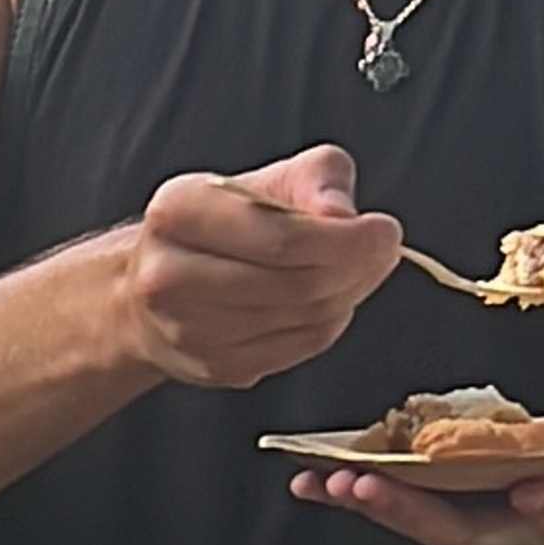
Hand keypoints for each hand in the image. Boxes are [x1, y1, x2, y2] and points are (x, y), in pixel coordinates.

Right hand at [116, 147, 404, 395]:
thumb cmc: (224, 222)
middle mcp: (169, 275)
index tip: (385, 231)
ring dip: (348, 295)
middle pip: (297, 283)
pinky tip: (327, 302)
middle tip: (382, 252)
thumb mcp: (268, 178)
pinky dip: (328, 324)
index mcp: (179, 213)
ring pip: (303, 318)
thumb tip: (343, 214)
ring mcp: (187, 330)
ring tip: (354, 271)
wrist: (158, 282)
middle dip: (356, 268)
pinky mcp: (212, 366)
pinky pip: (298, 348)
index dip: (349, 239)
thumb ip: (317, 178)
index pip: (283, 237)